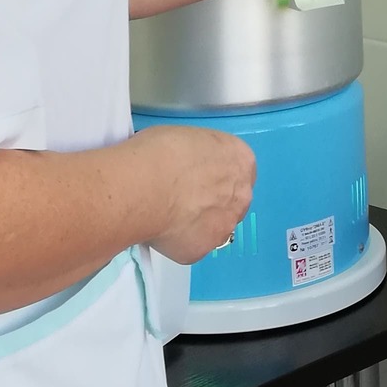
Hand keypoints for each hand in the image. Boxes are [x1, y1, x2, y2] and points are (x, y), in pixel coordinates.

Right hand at [134, 127, 255, 264]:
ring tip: (166, 213)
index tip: (197, 176)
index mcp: (241, 160)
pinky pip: (192, 245)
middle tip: (181, 196)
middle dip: (210, 201)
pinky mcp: (203, 249)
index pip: (237, 170)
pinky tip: (159, 227)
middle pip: (230, 201)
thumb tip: (189, 165)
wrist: (144, 185)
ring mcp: (225, 226)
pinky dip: (177, 239)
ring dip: (196, 223)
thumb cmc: (161, 153)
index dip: (215, 175)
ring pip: (213, 227)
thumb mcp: (188, 138)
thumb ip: (199, 157)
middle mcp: (241, 195)